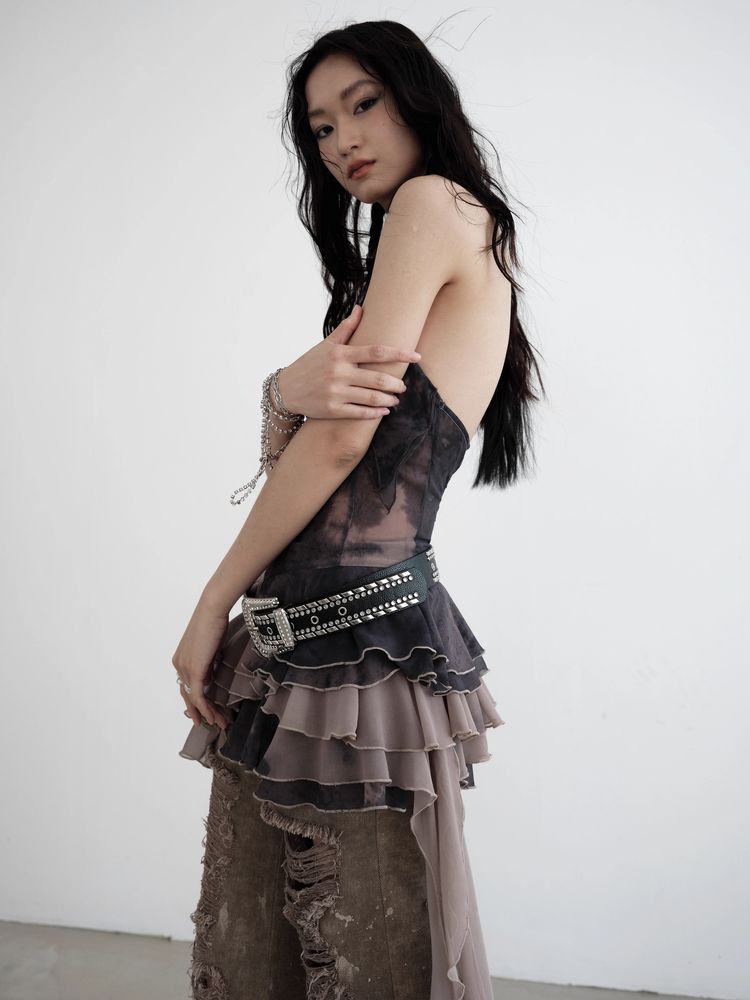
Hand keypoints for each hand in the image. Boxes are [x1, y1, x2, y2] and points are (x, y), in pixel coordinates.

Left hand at [172, 599, 230, 729]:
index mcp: (181, 659)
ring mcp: (185, 668)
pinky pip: (198, 695)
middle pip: (187, 696)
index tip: (206, 711)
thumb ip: (207, 663)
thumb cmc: (213, 621)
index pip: (187, 686)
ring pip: (194, 698)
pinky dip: (205, 708)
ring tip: (220, 722)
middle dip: (199, 712)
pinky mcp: (194, 670)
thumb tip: (210, 677)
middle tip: (212, 722)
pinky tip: (214, 716)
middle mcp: (179, 666)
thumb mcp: (209, 647)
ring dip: (207, 712)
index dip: (195, 701)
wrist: (211, 610)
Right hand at [276, 304, 421, 419]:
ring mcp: (336, 392)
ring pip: (372, 397)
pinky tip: (384, 411)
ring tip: (396, 399)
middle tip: (403, 385)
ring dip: (389, 399)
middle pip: (378, 378)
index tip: (417, 356)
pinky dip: (376, 412)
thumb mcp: (325, 345)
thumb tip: (360, 308)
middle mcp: (339, 372)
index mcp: (340, 354)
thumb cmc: (309, 365)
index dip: (400, 354)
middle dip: (397, 383)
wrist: (285, 390)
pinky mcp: (332, 410)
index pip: (376, 352)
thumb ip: (346, 328)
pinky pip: (360, 413)